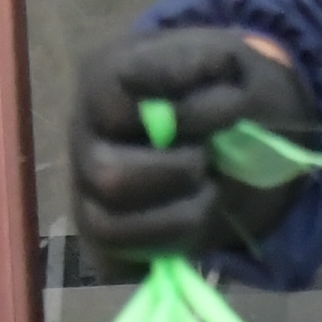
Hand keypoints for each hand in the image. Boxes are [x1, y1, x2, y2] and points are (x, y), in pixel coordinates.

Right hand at [71, 29, 319, 260]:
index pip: (110, 92)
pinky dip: (168, 245)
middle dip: (176, 172)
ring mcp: (86, 188)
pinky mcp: (102, 236)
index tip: (227, 103)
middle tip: (208, 159)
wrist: (239, 133)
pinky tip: (196, 218)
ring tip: (209, 189)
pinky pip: (116, 261)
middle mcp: (83, 134)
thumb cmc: (222, 90)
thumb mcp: (229, 60)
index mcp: (104, 78)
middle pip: (107, 174)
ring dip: (179, 214)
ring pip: (108, 224)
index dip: (174, 105)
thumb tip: (201, 83)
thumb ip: (212, 64)